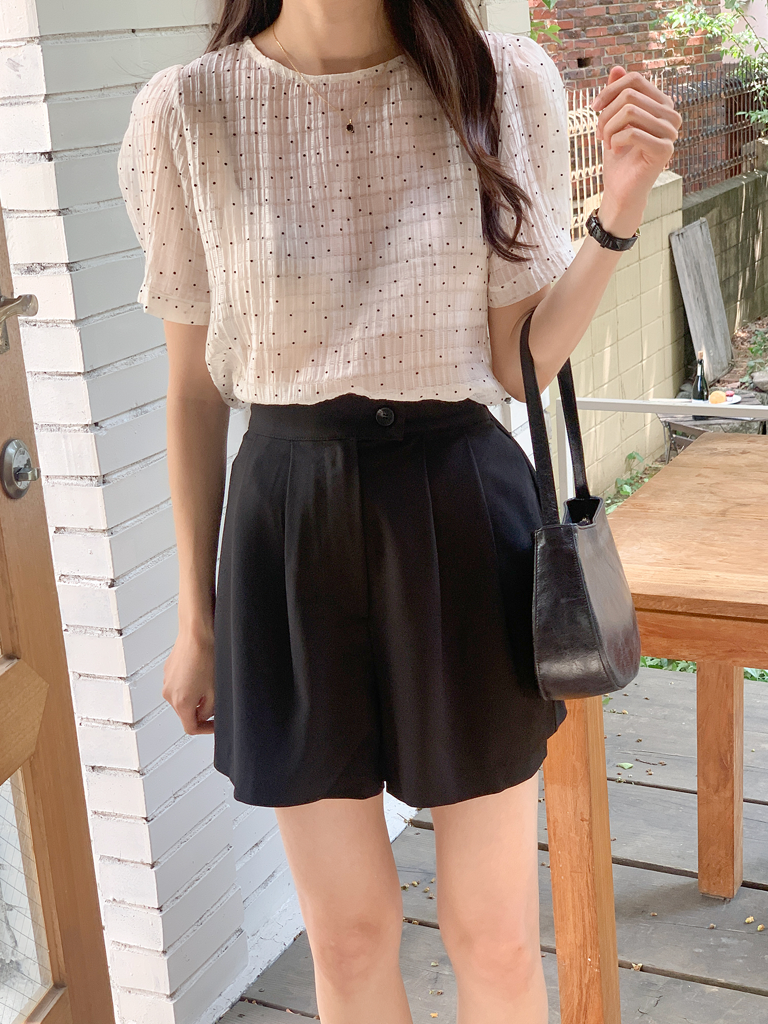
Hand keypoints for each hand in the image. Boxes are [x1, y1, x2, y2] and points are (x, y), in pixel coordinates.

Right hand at [162, 630, 215, 734]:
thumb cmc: (206, 656)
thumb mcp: (215, 690)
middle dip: (201, 710)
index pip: (191, 728)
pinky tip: (200, 672)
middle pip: (186, 713)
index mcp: (181, 703)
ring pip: (182, 699)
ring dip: (195, 696)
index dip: (206, 729)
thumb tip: (206, 715)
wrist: (197, 633)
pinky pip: (179, 685)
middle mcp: (169, 694)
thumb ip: (210, 710)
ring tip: (209, 682)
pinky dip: (189, 685)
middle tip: (216, 700)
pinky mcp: (168, 671)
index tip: (215, 725)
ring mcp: (166, 682)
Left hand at [592, 66, 681, 234]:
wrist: (621, 189)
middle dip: (606, 114)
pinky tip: (614, 150)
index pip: (635, 79)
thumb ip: (617, 94)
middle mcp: (671, 114)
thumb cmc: (618, 156)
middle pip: (629, 95)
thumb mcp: (613, 121)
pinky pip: (632, 132)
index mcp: (661, 103)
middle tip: (599, 133)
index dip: (610, 90)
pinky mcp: (665, 150)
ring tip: (605, 142)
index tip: (594, 108)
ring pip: (629, 111)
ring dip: (608, 128)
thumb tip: (616, 68)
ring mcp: (671, 132)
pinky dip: (615, 141)